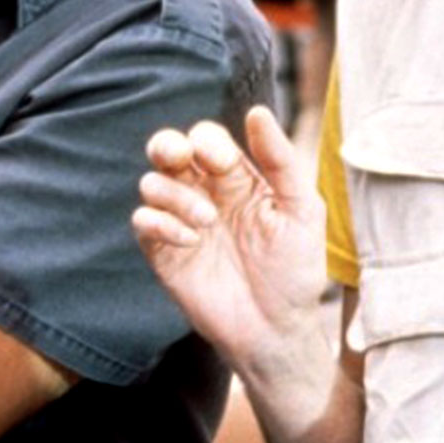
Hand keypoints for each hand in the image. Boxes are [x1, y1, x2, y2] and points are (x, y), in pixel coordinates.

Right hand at [133, 105, 330, 373]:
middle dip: (167, 144)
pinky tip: (191, 242)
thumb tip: (257, 112)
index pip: (208, 138)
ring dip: (175, 195)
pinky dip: (161, 224)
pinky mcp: (163, 252)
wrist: (277, 330)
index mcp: (236, 178)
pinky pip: (143, 221)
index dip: (208, 141)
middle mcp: (203, 193)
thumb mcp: (301, 210)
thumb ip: (280, 160)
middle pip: (167, 149)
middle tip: (180, 156)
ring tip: (207, 222)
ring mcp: (180, 222)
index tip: (221, 160)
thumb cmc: (295, 269)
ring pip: (152, 183)